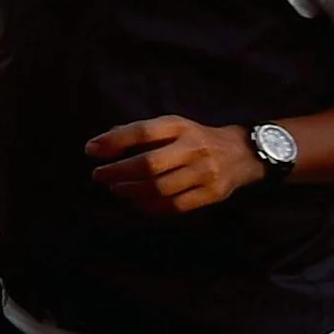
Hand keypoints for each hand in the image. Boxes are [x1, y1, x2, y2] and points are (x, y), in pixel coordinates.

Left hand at [86, 115, 260, 213]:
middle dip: (117, 172)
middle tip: (98, 176)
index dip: (114, 141)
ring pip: (160, 188)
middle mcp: (194, 148)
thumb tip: (100, 145)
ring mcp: (205, 173)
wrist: (243, 153)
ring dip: (131, 191)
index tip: (90, 150)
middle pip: (149, 164)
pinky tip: (136, 202)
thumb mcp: (172, 126)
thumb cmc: (195, 139)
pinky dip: (150, 206)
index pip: (142, 132)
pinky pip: (175, 205)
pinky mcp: (212, 194)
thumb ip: (139, 134)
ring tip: (116, 188)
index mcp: (181, 126)